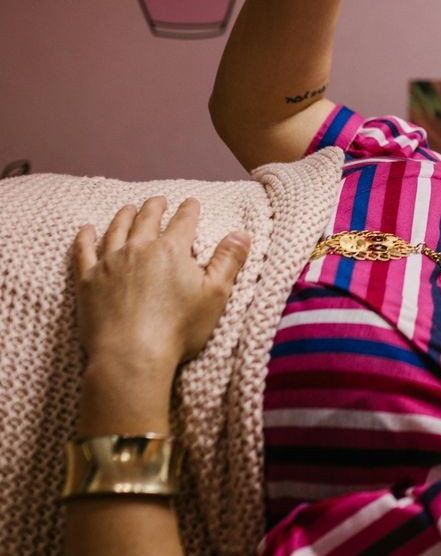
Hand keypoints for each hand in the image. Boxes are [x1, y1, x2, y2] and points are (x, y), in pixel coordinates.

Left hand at [72, 197, 250, 374]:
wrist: (131, 354)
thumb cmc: (178, 329)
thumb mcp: (215, 295)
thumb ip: (228, 261)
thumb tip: (241, 233)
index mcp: (172, 250)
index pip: (183, 221)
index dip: (189, 210)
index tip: (191, 202)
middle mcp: (139, 248)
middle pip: (147, 219)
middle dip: (155, 207)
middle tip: (158, 200)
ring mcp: (110, 263)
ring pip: (117, 230)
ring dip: (124, 216)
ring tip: (128, 208)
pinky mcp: (88, 280)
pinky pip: (84, 251)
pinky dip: (85, 238)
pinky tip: (87, 230)